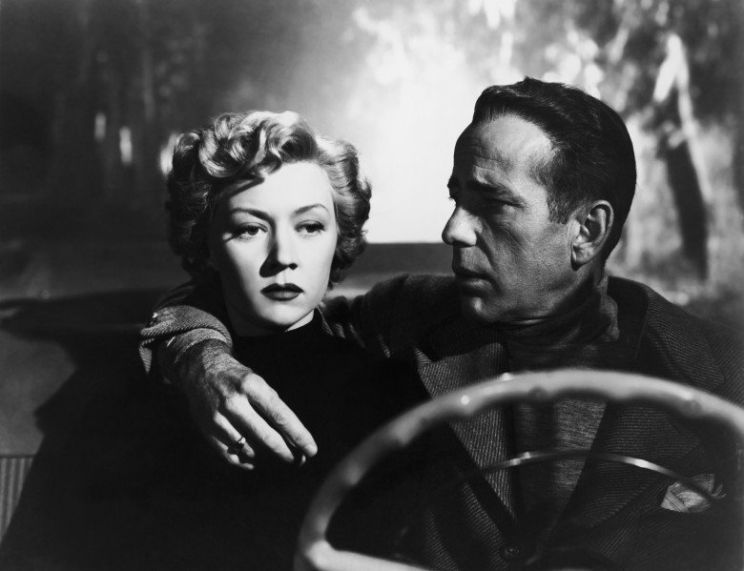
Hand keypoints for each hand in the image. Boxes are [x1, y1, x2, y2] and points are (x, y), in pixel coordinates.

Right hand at [174, 340, 317, 468]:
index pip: (281, 416)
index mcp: (251, 386)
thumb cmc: (238, 379)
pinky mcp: (207, 431)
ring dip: (267, 456)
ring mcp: (218, 419)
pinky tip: (256, 459)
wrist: (200, 370)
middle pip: (267, 437)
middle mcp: (234, 403)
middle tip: (300, 461)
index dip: (298, 435)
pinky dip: (247, 461)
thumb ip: (273, 408)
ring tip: (278, 455)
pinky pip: (232, 456)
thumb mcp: (258, 383)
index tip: (311, 450)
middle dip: (287, 453)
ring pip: (250, 450)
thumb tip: (293, 439)